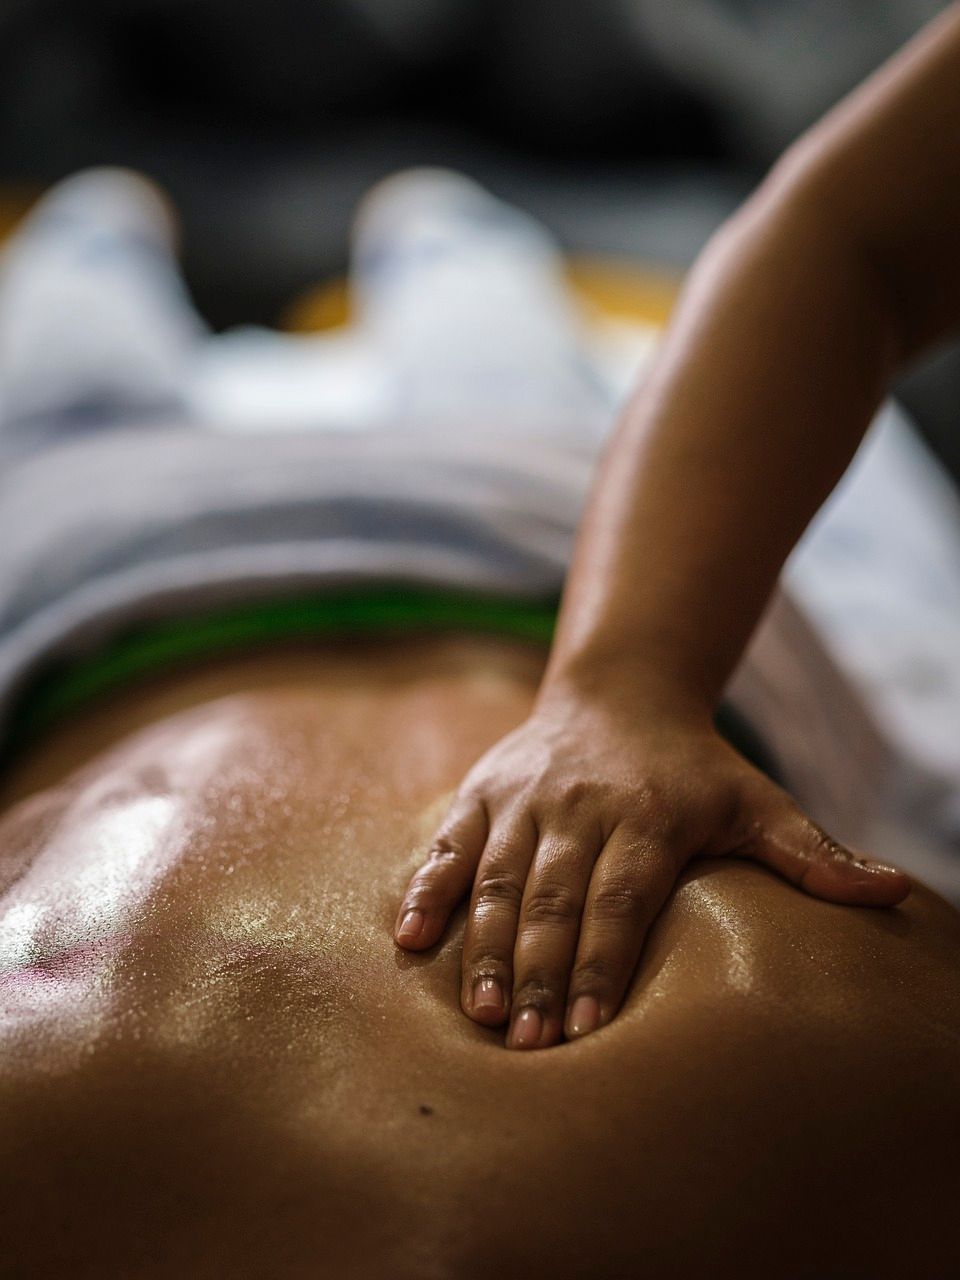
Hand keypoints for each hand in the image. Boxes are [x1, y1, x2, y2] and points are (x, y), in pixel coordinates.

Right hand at [394, 681, 909, 1049]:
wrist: (619, 692)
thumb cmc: (695, 767)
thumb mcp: (757, 800)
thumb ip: (814, 853)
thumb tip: (895, 895)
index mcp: (648, 815)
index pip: (621, 898)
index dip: (600, 962)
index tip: (586, 1030)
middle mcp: (580, 806)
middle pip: (553, 897)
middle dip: (538, 972)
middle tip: (524, 1044)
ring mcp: (525, 797)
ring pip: (497, 878)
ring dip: (484, 946)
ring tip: (478, 1012)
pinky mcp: (484, 792)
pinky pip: (450, 844)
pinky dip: (428, 889)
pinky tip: (409, 940)